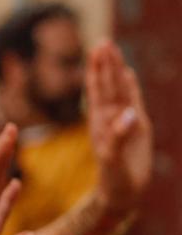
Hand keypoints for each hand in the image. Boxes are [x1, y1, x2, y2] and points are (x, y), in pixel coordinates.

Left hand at [87, 41, 151, 215]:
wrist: (121, 194)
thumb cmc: (114, 180)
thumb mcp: (114, 160)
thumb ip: (120, 137)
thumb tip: (128, 114)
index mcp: (101, 123)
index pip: (100, 91)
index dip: (99, 70)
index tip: (97, 49)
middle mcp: (110, 118)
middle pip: (108, 85)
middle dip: (105, 64)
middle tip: (103, 40)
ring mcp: (123, 121)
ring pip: (119, 90)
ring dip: (116, 71)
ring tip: (112, 50)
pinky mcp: (136, 127)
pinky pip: (132, 101)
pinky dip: (131, 87)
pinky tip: (128, 73)